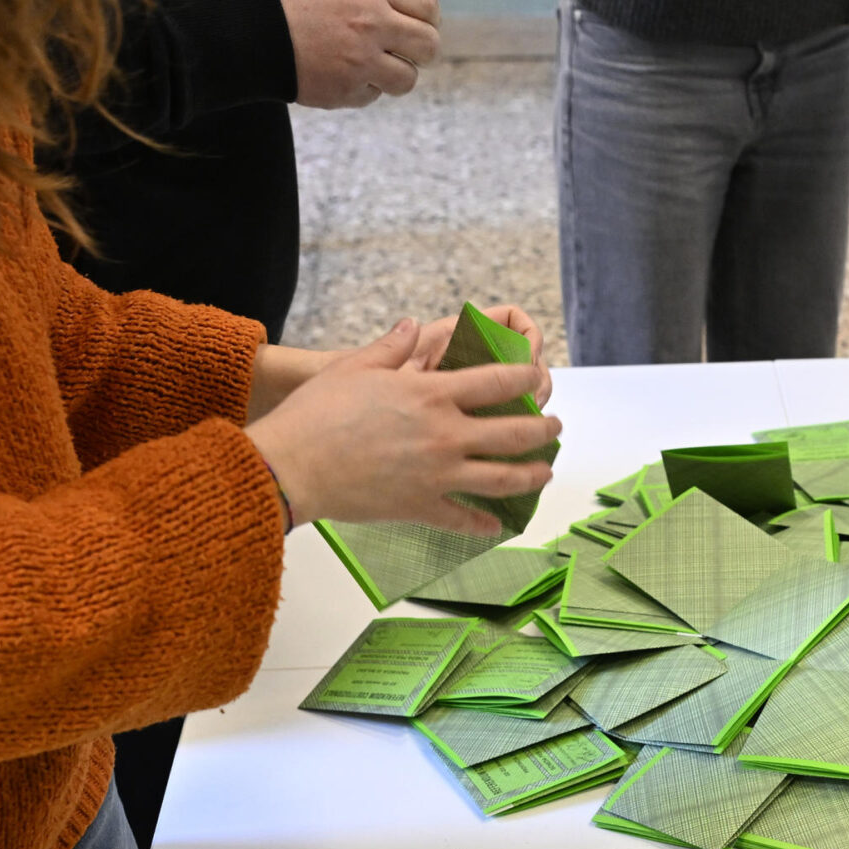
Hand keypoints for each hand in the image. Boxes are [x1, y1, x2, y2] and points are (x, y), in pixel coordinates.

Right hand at [246, 318, 559, 532]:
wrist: (292, 465)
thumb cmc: (318, 413)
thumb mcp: (356, 367)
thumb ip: (393, 346)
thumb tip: (413, 325)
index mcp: (432, 394)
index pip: (498, 381)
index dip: (526, 377)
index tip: (538, 376)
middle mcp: (446, 434)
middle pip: (514, 433)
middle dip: (543, 430)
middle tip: (555, 428)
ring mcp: (439, 474)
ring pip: (504, 479)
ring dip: (532, 476)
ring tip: (545, 472)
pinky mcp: (423, 506)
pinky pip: (465, 518)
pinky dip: (484, 523)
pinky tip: (497, 524)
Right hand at [267, 0, 440, 108]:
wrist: (243, 22)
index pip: (427, 5)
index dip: (428, 17)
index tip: (420, 23)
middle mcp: (372, 23)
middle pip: (428, 46)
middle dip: (420, 50)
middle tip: (405, 49)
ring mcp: (361, 60)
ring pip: (407, 79)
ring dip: (395, 74)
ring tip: (375, 65)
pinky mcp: (344, 90)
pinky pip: (373, 96)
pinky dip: (363, 89)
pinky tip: (343, 73)